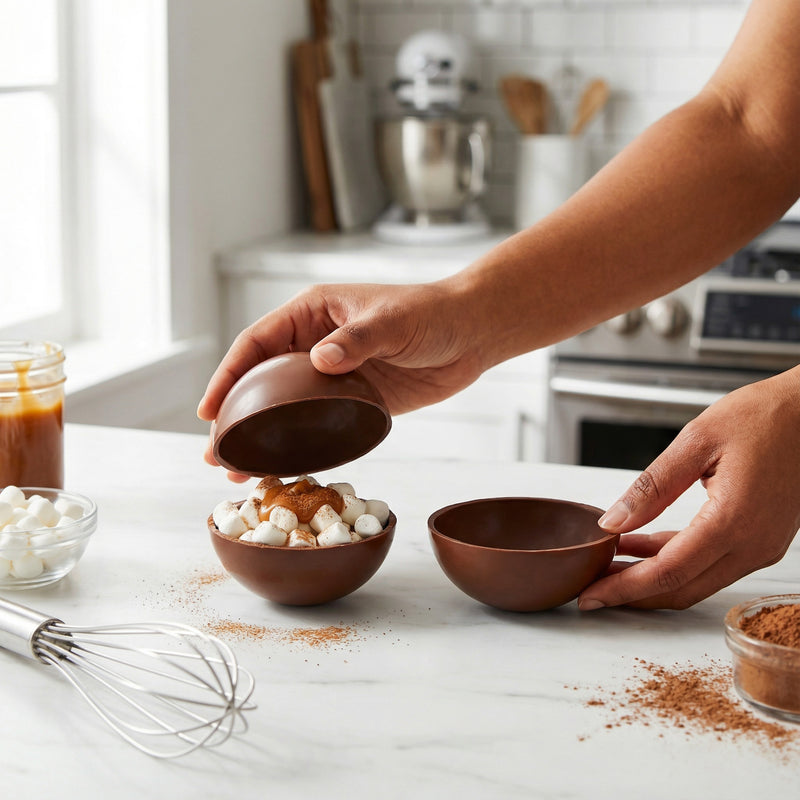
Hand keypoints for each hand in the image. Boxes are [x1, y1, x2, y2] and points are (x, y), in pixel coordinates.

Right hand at [197, 281, 492, 474]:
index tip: (209, 409)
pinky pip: (315, 422)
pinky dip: (298, 443)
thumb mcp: (392, 322)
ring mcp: (332, 374)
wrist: (471, 335)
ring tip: (238, 470)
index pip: (256, 343)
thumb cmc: (430, 314)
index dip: (228, 375)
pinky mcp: (353, 399)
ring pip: (284, 406)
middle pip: (261, 380)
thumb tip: (319, 360)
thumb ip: (356, 340)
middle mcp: (314, 343)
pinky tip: (284, 467)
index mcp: (312, 313)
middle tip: (216, 452)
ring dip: (261, 436)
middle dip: (235, 414)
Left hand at [578, 365, 799, 609]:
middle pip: (681, 589)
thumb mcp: (697, 440)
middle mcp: (752, 545)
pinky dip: (675, 561)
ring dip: (651, 578)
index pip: (667, 572)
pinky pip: (711, 563)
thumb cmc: (765, 416)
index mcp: (733, 521)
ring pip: (696, 580)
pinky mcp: (763, 539)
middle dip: (632, 593)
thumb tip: (613, 521)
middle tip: (591, 589)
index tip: (590, 596)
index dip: (624, 589)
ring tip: (610, 565)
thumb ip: (652, 486)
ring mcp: (762, 546)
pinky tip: (642, 545)